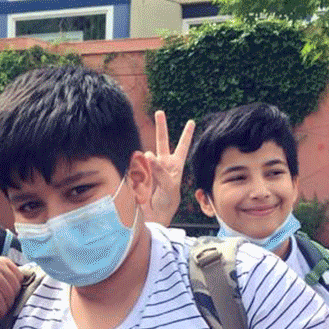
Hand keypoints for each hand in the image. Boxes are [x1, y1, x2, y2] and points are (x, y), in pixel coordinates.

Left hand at [0, 256, 23, 319]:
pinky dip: (17, 285)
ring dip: (14, 296)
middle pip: (8, 292)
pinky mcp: (5, 260)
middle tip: (4, 309)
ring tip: (6, 300)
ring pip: (15, 284)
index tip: (0, 315)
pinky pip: (19, 275)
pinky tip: (9, 289)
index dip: (1, 310)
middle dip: (8, 304)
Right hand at [142, 110, 194, 226]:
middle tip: (160, 112)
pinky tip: (141, 183)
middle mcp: (162, 163)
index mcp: (175, 166)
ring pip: (146, 155)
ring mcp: (149, 167)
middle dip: (161, 126)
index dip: (187, 135)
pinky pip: (136, 168)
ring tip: (147, 173)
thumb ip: (161, 170)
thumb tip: (148, 154)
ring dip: (146, 160)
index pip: (182, 147)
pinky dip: (138, 173)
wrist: (153, 216)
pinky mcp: (138, 173)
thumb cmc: (167, 202)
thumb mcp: (170, 187)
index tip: (192, 122)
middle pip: (162, 141)